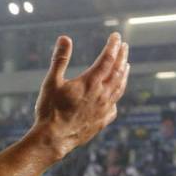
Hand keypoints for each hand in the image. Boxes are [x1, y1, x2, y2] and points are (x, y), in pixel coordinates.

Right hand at [33, 33, 128, 158]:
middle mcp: (102, 94)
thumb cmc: (50, 110)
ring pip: (119, 87)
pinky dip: (116, 97)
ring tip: (126, 67)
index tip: (116, 36)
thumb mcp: (51, 82)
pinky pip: (114, 106)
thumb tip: (64, 38)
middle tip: (124, 46)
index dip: (112, 46)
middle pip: (117, 71)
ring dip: (123, 74)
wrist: (53, 139)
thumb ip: (60, 59)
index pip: (107, 58)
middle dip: (122, 56)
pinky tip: (114, 96)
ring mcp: (104, 108)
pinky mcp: (102, 121)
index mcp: (90, 82)